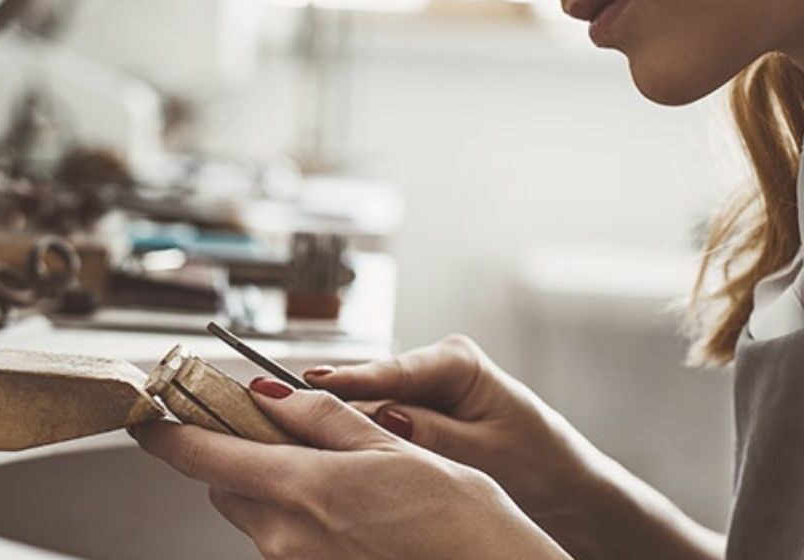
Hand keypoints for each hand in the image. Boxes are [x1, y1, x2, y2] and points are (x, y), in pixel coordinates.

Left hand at [132, 376, 570, 559]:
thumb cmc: (459, 520)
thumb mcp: (392, 448)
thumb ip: (323, 417)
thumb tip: (266, 393)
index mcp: (300, 491)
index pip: (202, 457)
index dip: (166, 433)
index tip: (145, 416)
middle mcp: (285, 538)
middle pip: (226, 487)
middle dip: (241, 456)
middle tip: (282, 431)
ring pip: (256, 515)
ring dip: (273, 487)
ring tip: (338, 473)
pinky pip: (285, 543)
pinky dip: (298, 518)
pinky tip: (351, 510)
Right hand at [303, 335, 593, 531]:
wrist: (566, 490)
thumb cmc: (542, 465)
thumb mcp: (489, 452)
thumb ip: (436, 434)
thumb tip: (387, 416)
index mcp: (458, 362)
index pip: (394, 370)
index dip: (351, 378)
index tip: (312, 382)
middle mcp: (434, 368)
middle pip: (371, 385)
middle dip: (335, 401)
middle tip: (286, 408)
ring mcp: (422, 392)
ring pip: (369, 406)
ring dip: (343, 422)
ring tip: (299, 429)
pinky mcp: (415, 416)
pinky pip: (377, 425)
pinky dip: (358, 438)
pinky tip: (330, 448)